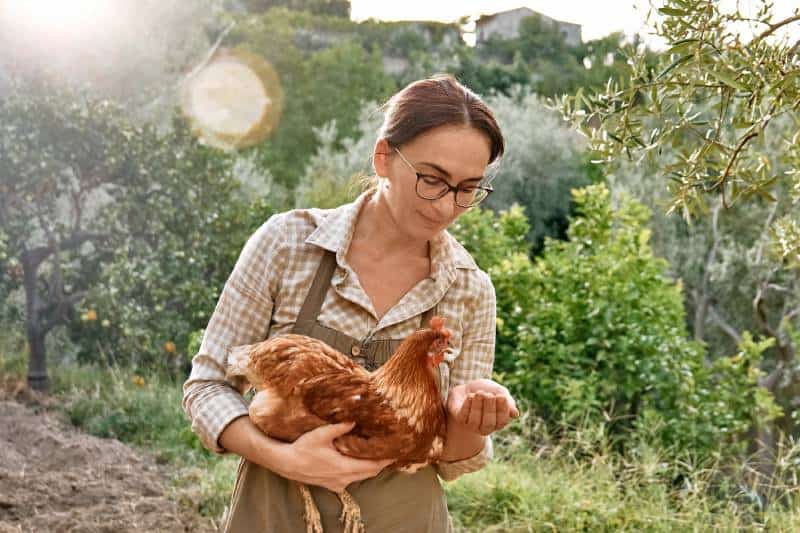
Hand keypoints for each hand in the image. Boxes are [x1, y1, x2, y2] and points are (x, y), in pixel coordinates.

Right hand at [278, 422, 392, 491]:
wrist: (286, 463)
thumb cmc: (303, 448)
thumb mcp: (321, 434)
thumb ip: (340, 427)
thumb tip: (355, 419)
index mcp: (344, 468)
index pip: (373, 466)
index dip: (386, 460)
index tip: (396, 451)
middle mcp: (344, 479)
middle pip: (370, 473)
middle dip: (381, 463)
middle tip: (390, 450)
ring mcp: (338, 484)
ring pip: (361, 477)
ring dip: (370, 467)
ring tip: (377, 453)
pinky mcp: (331, 485)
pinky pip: (351, 480)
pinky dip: (358, 471)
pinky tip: (357, 461)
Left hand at [446, 379, 519, 435]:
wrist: (468, 386)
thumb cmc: (487, 390)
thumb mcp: (500, 392)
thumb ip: (508, 401)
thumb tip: (515, 414)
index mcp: (498, 422)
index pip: (502, 420)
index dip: (502, 409)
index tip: (501, 396)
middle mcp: (485, 427)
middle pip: (489, 423)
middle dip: (489, 408)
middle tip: (489, 395)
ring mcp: (471, 425)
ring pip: (475, 420)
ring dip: (477, 406)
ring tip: (479, 393)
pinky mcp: (460, 419)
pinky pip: (463, 415)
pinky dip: (467, 405)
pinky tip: (470, 396)